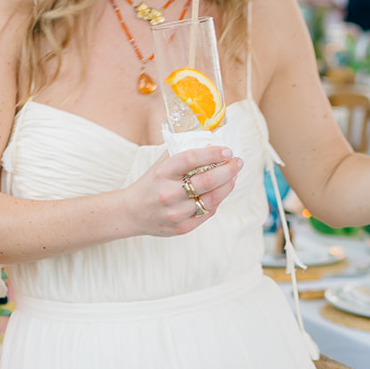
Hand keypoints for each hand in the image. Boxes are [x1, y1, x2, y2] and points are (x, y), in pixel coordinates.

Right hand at [124, 145, 241, 236]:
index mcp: (161, 173)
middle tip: (238, 162)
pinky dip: (217, 201)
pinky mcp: (182, 227)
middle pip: (207, 180)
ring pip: (212, 199)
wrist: (131, 213)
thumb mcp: (160, 165)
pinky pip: (208, 213)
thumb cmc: (151, 184)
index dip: (212, 153)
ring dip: (228, 186)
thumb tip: (210, 141)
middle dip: (228, 170)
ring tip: (233, 177)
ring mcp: (175, 212)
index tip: (227, 150)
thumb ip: (181, 152)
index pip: (190, 159)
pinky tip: (220, 192)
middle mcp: (168, 193)